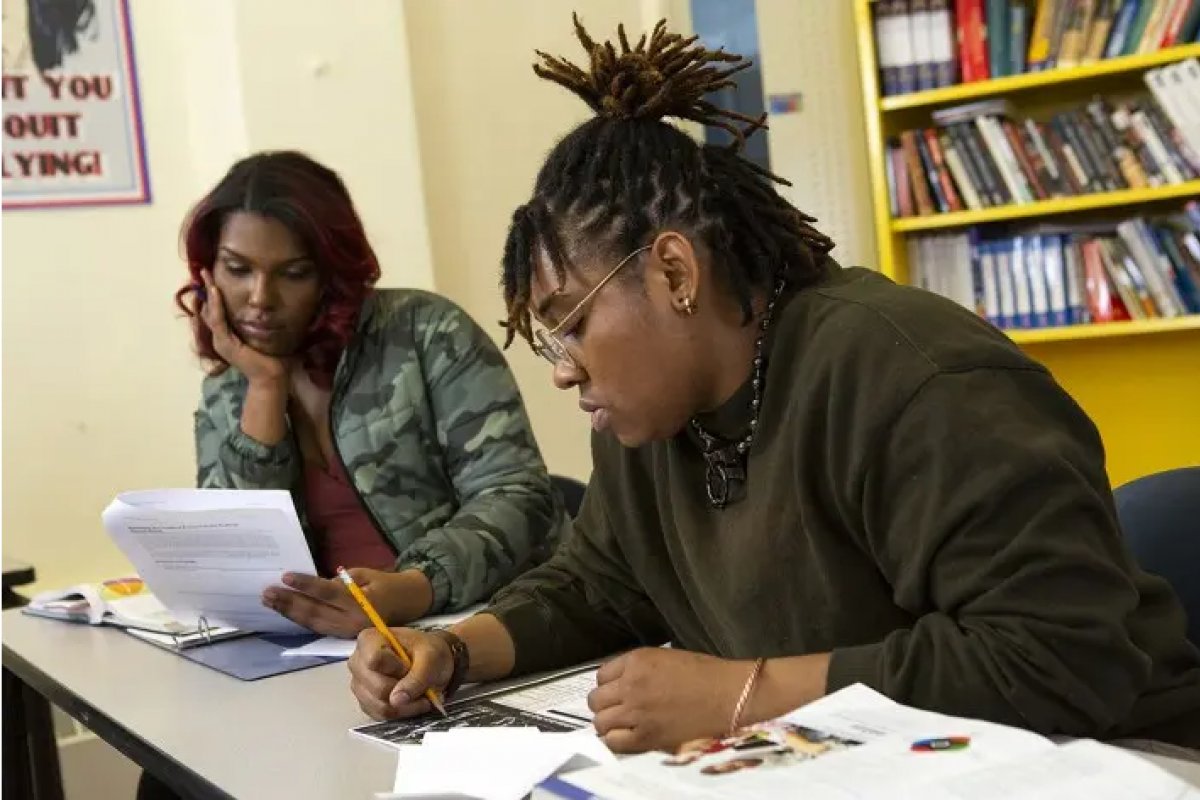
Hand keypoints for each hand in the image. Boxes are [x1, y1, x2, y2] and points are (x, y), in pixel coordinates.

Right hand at [198, 268, 287, 383]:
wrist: (272, 376)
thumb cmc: (271, 357)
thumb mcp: (261, 334)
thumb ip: (257, 321)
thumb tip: (265, 305)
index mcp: (227, 335)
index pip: (215, 310)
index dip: (212, 294)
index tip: (212, 276)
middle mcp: (220, 337)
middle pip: (208, 309)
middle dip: (205, 289)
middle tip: (203, 270)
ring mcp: (221, 341)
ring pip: (210, 312)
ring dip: (209, 293)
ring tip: (207, 276)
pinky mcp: (225, 344)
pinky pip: (218, 321)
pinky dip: (216, 305)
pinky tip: (215, 292)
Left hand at [261, 568, 432, 637]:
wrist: (408, 604)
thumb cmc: (387, 584)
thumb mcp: (366, 574)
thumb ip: (340, 582)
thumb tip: (314, 587)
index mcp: (362, 604)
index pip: (328, 593)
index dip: (306, 585)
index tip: (285, 576)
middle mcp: (353, 622)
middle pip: (316, 612)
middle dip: (290, 602)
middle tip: (268, 592)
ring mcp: (347, 633)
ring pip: (313, 623)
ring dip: (289, 613)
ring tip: (270, 601)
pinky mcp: (343, 637)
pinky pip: (318, 628)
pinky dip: (300, 620)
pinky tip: (286, 612)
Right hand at [348, 627, 453, 719]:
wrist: (434, 661)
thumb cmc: (430, 652)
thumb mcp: (431, 658)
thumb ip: (416, 678)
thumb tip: (396, 700)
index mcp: (370, 640)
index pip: (374, 660)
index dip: (396, 669)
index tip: (410, 667)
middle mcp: (358, 662)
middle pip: (376, 687)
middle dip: (404, 692)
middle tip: (422, 685)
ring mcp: (360, 684)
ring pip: (379, 705)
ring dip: (405, 706)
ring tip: (421, 696)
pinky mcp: (365, 701)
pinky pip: (380, 715)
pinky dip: (400, 712)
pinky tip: (411, 702)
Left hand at [588, 648, 755, 753]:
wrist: (729, 694)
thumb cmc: (706, 674)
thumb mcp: (666, 658)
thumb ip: (639, 669)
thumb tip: (623, 683)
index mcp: (637, 661)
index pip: (601, 675)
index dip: (608, 686)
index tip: (616, 692)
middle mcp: (631, 684)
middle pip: (596, 700)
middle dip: (605, 705)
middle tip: (618, 710)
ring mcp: (637, 711)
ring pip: (601, 722)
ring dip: (609, 724)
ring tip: (622, 725)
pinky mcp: (647, 735)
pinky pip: (614, 742)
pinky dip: (617, 741)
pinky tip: (628, 738)